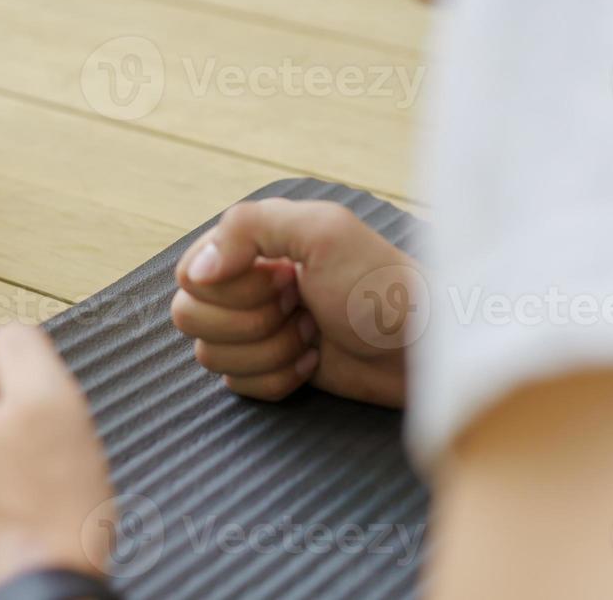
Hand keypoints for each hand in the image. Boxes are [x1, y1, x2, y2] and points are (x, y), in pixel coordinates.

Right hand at [171, 198, 418, 406]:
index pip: (190, 274)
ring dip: (267, 351)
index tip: (285, 279)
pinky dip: (277, 378)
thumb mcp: (322, 231)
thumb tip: (197, 272)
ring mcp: (253, 329)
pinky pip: (237, 386)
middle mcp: (243, 285)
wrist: (422, 347)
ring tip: (311, 334)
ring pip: (209, 356)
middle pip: (190, 317)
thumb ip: (248, 227)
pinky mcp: (267, 367)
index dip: (231, 287)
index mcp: (250, 244)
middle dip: (250, 322)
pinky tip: (313, 360)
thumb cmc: (381, 285)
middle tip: (300, 307)